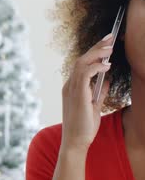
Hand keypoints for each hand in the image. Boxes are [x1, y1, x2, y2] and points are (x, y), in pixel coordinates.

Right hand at [60, 33, 113, 151]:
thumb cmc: (84, 127)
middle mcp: (69, 86)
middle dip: (96, 47)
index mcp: (72, 88)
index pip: (82, 64)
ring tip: (110, 48)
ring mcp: (71, 89)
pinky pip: (85, 74)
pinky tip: (107, 66)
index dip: (94, 52)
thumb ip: (99, 92)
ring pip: (82, 63)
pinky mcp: (77, 94)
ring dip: (97, 54)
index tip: (107, 44)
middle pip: (81, 60)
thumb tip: (107, 79)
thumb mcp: (94, 106)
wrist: (76, 141)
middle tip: (111, 37)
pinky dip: (96, 67)